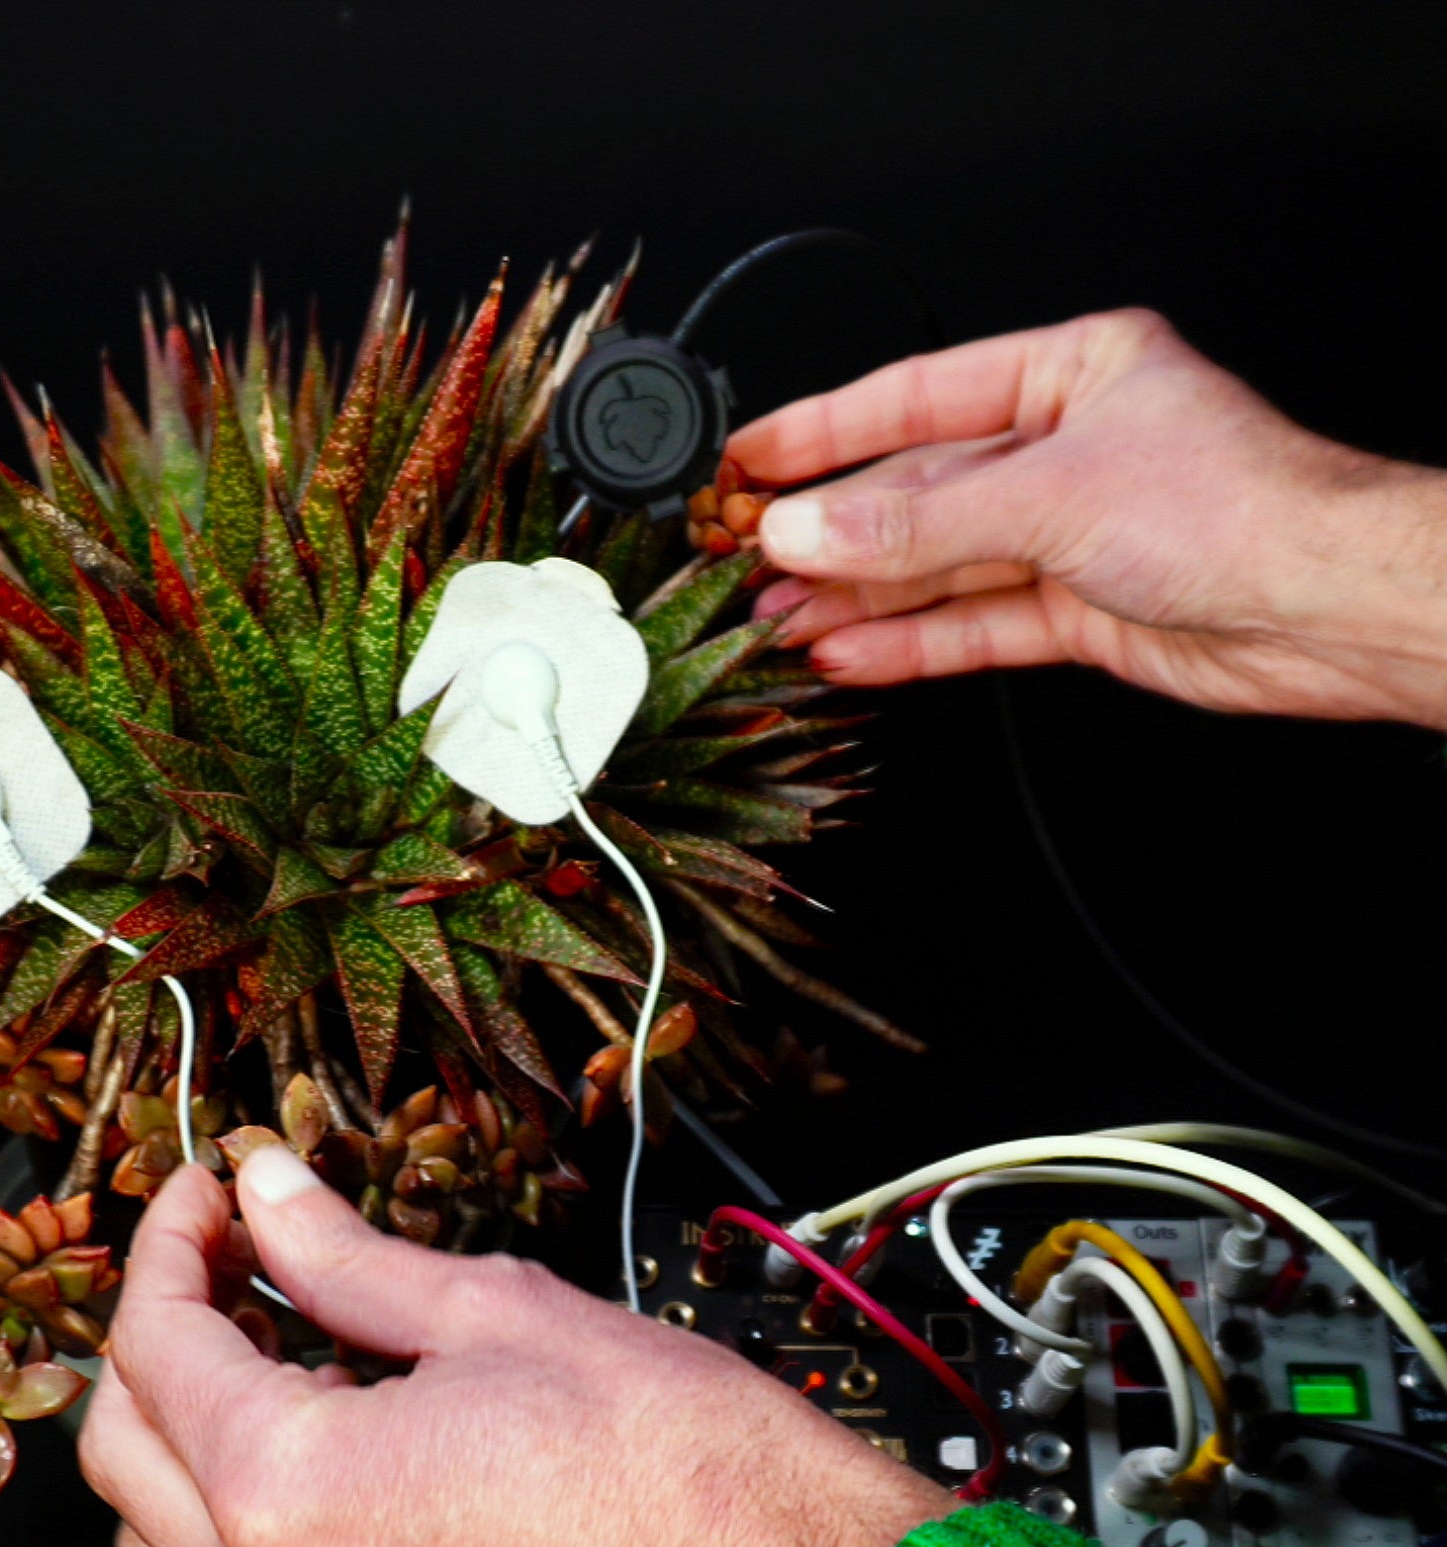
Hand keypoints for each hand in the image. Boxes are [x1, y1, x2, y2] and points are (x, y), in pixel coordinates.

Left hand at [79, 1150, 952, 1546]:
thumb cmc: (678, 1473)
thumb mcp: (495, 1312)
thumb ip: (346, 1257)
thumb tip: (274, 1199)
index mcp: (286, 1494)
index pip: (154, 1346)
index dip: (171, 1243)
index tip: (213, 1194)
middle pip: (123, 1453)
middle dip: (155, 1333)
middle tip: (228, 1257)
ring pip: (163, 1546)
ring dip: (183, 1436)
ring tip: (271, 1350)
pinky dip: (241, 1516)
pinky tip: (329, 1443)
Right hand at [729, 308, 1446, 727]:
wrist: (1322, 609)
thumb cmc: (1237, 511)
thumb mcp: (1050, 496)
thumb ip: (914, 525)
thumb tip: (806, 533)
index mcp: (1072, 371)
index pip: (915, 397)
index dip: (822, 431)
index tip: (748, 459)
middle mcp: (1064, 450)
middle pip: (915, 493)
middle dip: (828, 534)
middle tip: (746, 558)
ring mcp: (1066, 533)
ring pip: (932, 568)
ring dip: (852, 598)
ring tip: (775, 618)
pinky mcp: (1073, 609)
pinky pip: (966, 624)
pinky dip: (904, 642)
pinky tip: (845, 652)